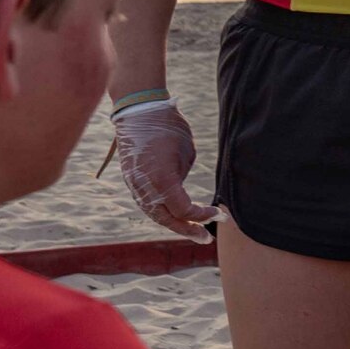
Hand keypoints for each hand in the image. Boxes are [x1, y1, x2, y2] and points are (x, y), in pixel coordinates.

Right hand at [110, 100, 215, 239]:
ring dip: (174, 224)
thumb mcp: (186, 154)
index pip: (184, 210)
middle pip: (167, 219)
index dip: (202, 216)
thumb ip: (182, 180)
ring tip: (193, 231)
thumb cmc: (169, 128)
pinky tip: (175, 216)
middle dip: (188, 230)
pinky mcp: (131, 180)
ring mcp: (135, 184)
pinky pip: (147, 203)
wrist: (139, 110)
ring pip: (154, 213)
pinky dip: (161, 212)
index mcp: (162, 180)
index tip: (218, 213)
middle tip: (206, 238)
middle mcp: (145, 186)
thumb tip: (183, 196)